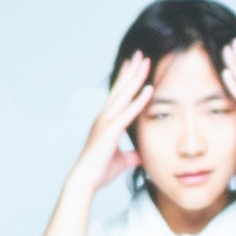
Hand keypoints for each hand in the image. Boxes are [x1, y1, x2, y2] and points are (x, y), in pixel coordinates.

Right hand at [69, 50, 153, 202]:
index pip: (117, 95)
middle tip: (139, 54)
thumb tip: (140, 156)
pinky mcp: (110, 130)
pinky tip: (149, 88)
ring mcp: (106, 122)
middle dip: (131, 70)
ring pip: (123, 94)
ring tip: (144, 61)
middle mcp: (104, 117)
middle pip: (120, 88)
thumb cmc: (100, 171)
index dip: (126, 79)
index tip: (132, 65)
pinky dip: (139, 100)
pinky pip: (128, 112)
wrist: (85, 181)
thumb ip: (131, 155)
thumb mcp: (121, 161)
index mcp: (105, 121)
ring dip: (135, 77)